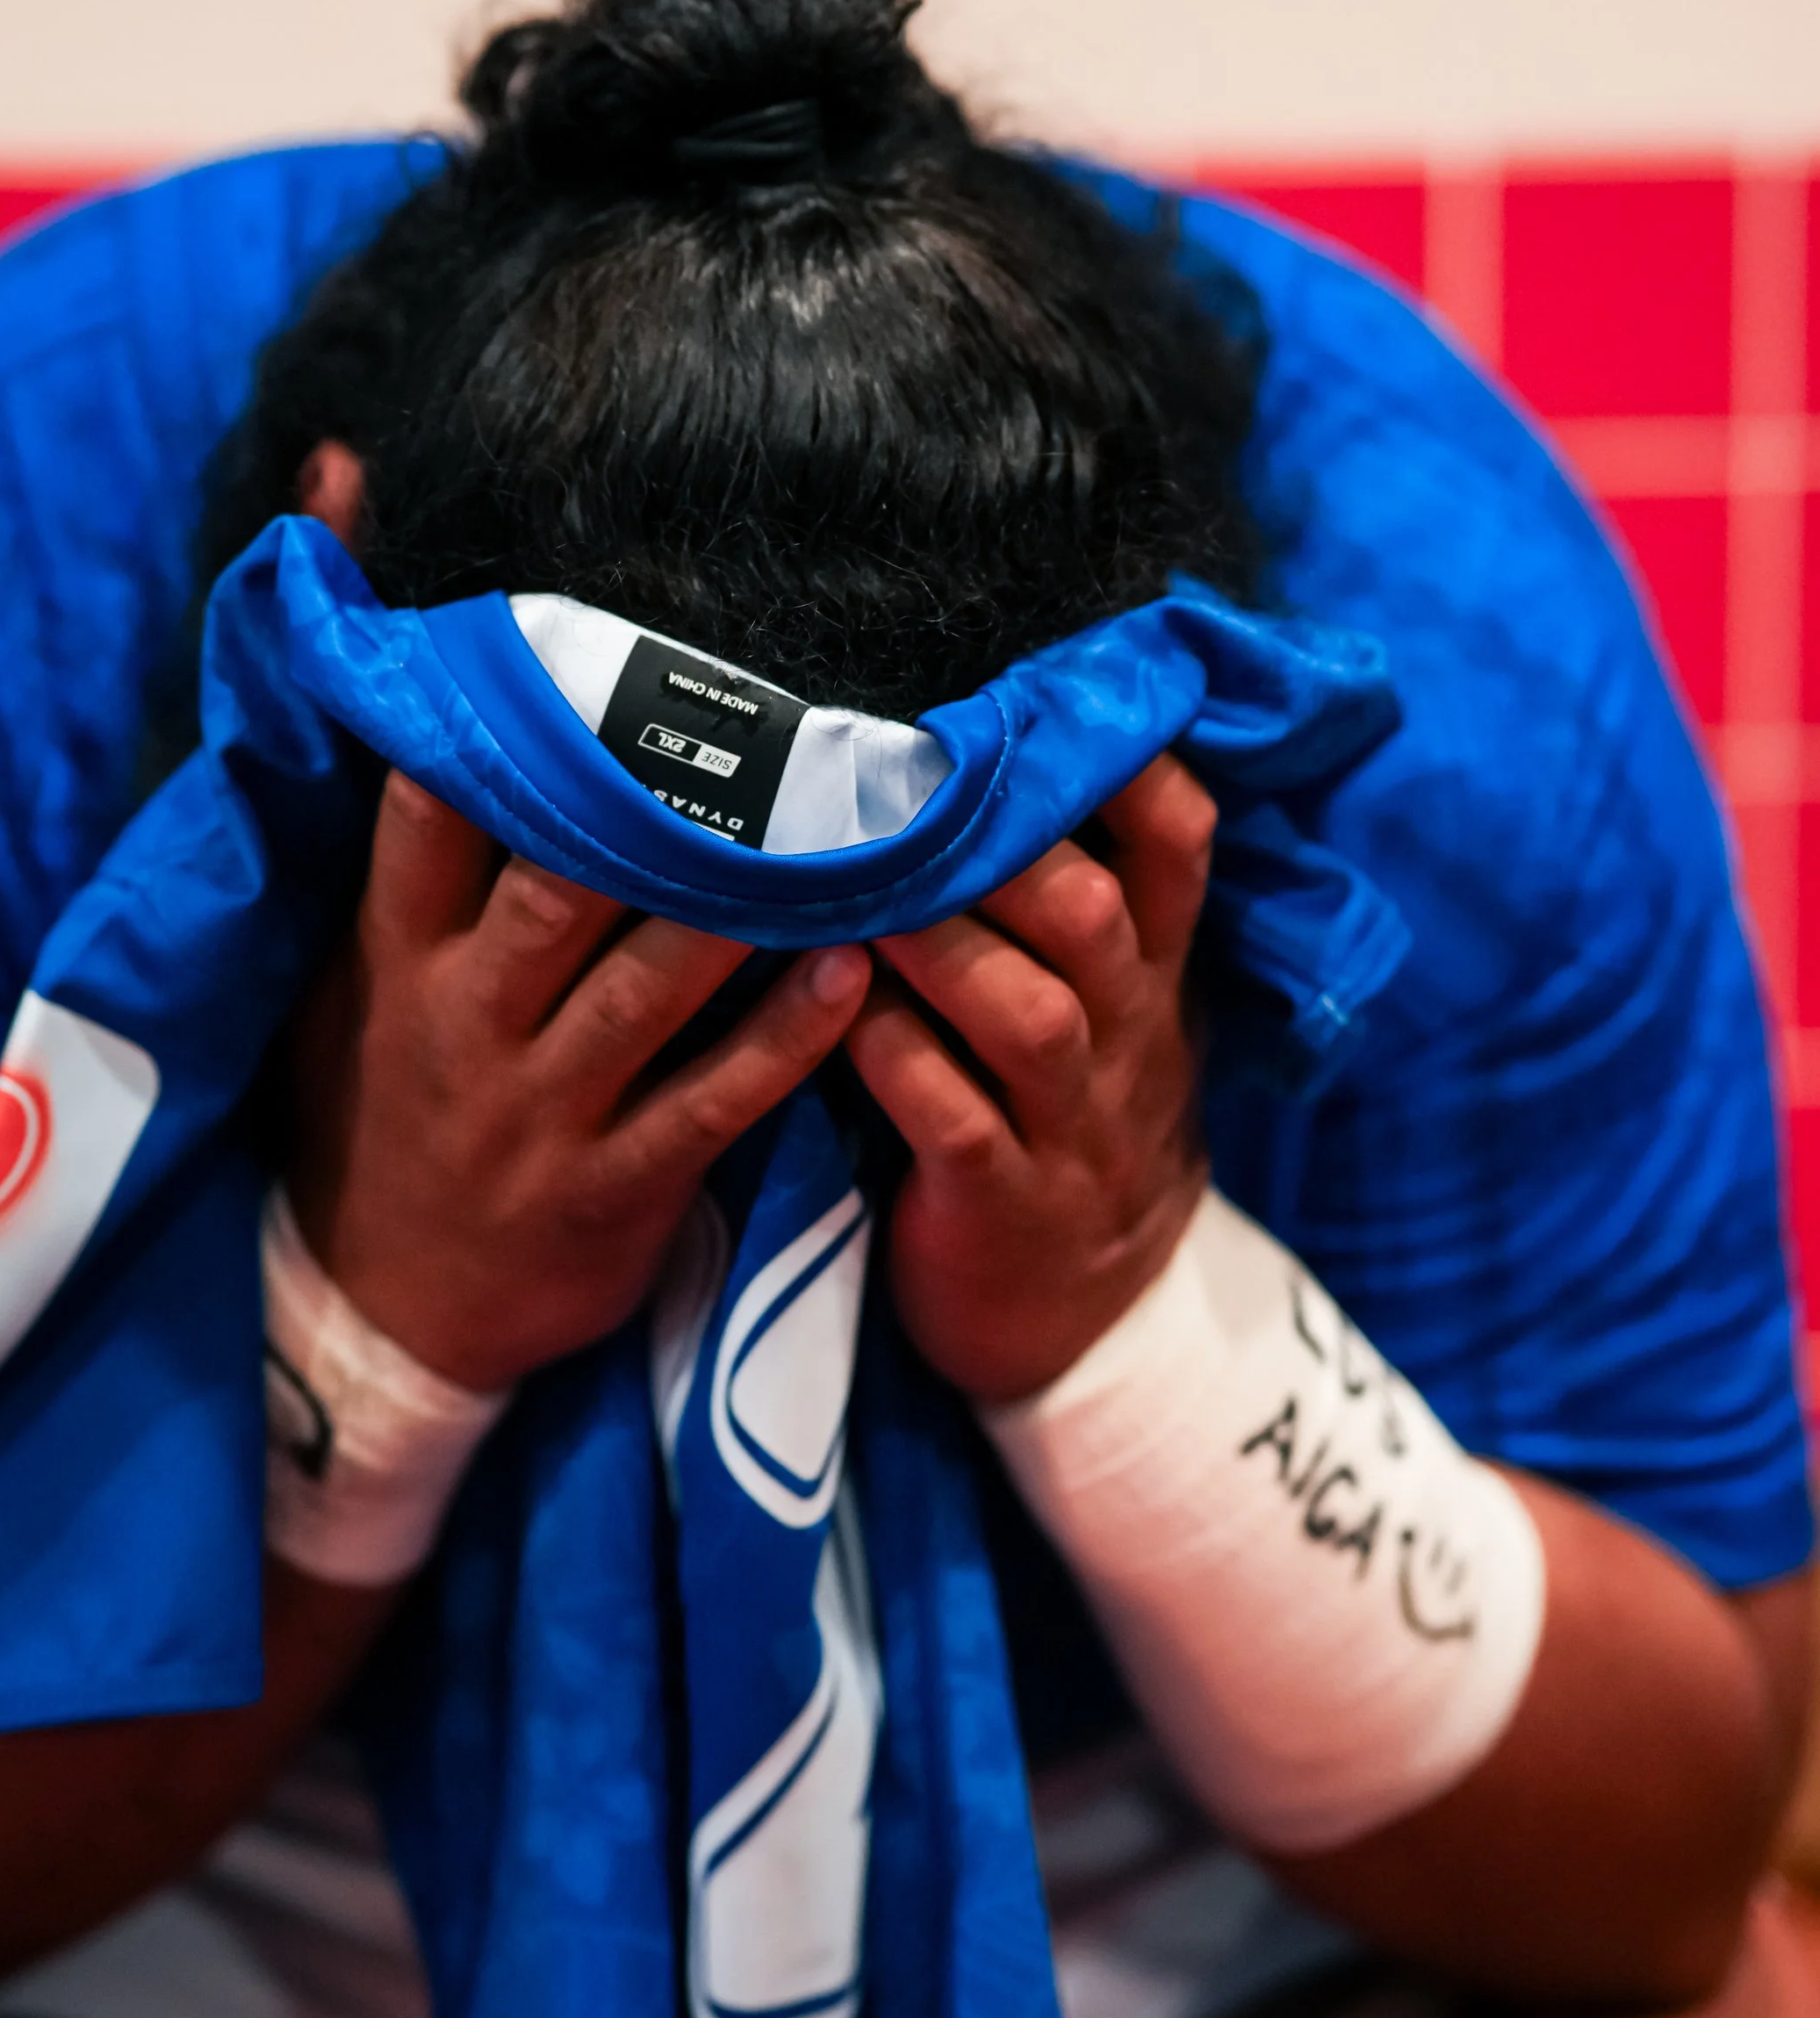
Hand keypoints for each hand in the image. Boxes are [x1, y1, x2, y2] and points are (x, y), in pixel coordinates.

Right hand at [287, 772, 872, 1392]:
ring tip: (825, 829)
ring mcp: (546, 1112)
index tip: (568, 646)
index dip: (494, 737)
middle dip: (645, 808)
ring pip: (647, 991)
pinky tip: (849, 971)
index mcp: (399, 965)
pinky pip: (714, 1102)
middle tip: (745, 718)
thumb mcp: (345, 996)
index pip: (429, 827)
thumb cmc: (378, 1120)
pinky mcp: (617, 1186)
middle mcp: (469, 1027)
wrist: (385, 1315)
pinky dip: (785, 1040)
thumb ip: (395, 880)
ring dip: (736, 909)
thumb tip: (425, 728)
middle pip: (557, 893)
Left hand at [845, 755, 1213, 1403]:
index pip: (1178, 846)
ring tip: (852, 890)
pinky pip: (954, 1118)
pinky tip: (838, 1010)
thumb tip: (992, 758)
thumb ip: (1075, 910)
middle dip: (1002, 844)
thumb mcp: (1109, 1017)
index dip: (1125, 766)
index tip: (1039, 694)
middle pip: (1093, 914)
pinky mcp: (1003, 1203)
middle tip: (899, 783)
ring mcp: (1071, 1128)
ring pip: (1027, 1013)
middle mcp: (1126, 1042)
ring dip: (938, 942)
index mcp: (1152, 979)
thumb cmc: (1066, 1128)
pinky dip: (895, 1056)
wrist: (1088, 1323)